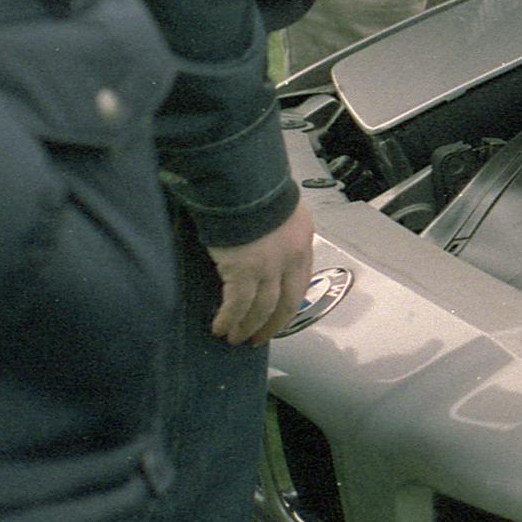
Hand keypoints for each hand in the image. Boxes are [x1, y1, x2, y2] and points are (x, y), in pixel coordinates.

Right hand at [205, 203, 314, 344]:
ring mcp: (268, 267)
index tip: (279, 317)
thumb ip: (277, 233)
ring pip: (262, 308)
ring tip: (236, 339)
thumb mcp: (279, 211)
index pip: (300, 282)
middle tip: (259, 339)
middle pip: (286, 302)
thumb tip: (265, 247)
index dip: (289, 304)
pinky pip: (237, 305)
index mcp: (302, 243)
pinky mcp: (243, 272)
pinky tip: (220, 328)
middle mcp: (291, 259)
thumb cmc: (255, 190)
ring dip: (248, 327)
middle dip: (272, 324)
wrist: (242, 182)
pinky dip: (229, 319)